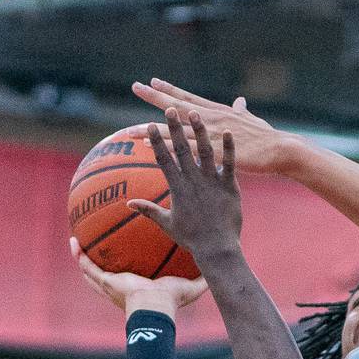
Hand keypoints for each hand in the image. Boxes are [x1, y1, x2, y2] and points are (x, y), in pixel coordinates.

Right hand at [70, 236, 207, 313]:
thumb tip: (217, 271)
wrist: (155, 307)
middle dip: (98, 266)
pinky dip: (79, 254)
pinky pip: (87, 266)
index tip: (123, 263)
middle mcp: (121, 290)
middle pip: (104, 279)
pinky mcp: (105, 282)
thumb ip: (203, 279)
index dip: (124, 275)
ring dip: (82, 259)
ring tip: (76, 243)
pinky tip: (74, 240)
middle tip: (94, 251)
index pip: (129, 283)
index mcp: (138, 292)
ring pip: (90, 273)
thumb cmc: (171, 302)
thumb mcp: (190, 288)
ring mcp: (110, 287)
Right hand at [129, 110, 242, 257]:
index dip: (156, 142)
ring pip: (205, 152)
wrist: (218, 250)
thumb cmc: (192, 238)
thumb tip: (128, 204)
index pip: (164, 160)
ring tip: (194, 112)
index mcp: (178, 189)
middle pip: (182, 150)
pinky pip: (229, 164)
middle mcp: (193, 182)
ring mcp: (212, 183)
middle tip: (168, 108)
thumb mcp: (167, 224)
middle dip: (174, 128)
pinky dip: (229, 148)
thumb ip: (148, 210)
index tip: (148, 124)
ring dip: (199, 131)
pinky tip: (228, 130)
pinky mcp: (230, 187)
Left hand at [132, 80, 297, 172]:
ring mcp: (210, 135)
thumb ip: (242, 110)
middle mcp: (209, 118)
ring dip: (153, 129)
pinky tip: (154, 149)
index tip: (152, 81)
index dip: (169, 89)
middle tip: (135, 87)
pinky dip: (169, 148)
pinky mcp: (214, 152)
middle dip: (154, 97)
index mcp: (216, 112)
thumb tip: (240, 101)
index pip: (187, 97)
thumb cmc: (266, 137)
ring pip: (175, 129)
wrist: (279, 150)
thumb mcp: (251, 120)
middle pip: (176, 106)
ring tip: (131, 129)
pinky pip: (186, 150)